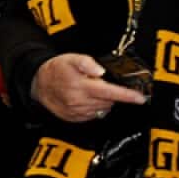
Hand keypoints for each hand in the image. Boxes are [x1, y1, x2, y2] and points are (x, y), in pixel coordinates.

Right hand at [31, 53, 146, 121]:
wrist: (38, 84)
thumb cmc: (57, 69)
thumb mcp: (71, 58)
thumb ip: (87, 63)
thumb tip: (101, 71)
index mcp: (82, 87)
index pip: (111, 93)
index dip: (128, 96)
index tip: (140, 98)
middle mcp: (80, 102)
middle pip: (109, 101)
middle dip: (111, 94)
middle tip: (100, 83)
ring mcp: (77, 112)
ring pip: (102, 109)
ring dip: (103, 101)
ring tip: (92, 90)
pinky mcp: (74, 118)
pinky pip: (93, 115)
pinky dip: (95, 107)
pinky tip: (86, 99)